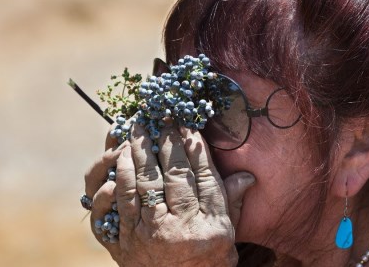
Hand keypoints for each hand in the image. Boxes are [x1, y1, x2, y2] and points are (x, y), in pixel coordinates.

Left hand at [86, 123, 254, 266]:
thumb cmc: (207, 260)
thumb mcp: (226, 233)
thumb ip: (232, 202)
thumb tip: (247, 175)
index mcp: (209, 223)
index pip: (203, 173)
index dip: (194, 145)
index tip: (187, 123)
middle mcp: (180, 226)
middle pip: (172, 173)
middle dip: (165, 140)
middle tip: (159, 116)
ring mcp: (149, 234)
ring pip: (142, 183)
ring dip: (139, 152)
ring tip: (137, 129)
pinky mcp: (125, 241)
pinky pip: (120, 203)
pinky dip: (120, 177)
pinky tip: (123, 159)